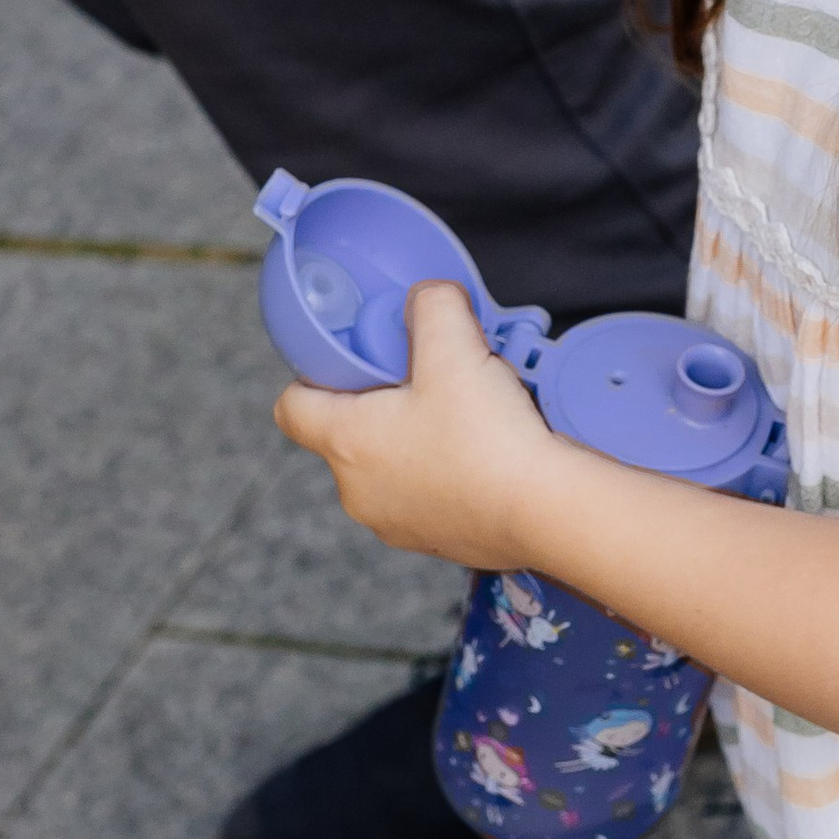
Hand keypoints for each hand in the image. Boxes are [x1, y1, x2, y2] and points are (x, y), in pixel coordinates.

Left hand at [275, 283, 561, 567]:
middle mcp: (359, 491)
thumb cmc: (489, 438)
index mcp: (346, 442)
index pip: (293, 406)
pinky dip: (448, 473)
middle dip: (382, 403)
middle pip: (348, 434)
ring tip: (465, 416)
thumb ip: (432, 305)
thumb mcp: (455, 347)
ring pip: (391, 466)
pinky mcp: (436, 542)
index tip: (353, 361)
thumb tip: (428, 296)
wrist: (546, 512)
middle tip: (425, 378)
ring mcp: (396, 523)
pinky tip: (486, 455)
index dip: (314, 377)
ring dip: (417, 439)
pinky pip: (428, 496)